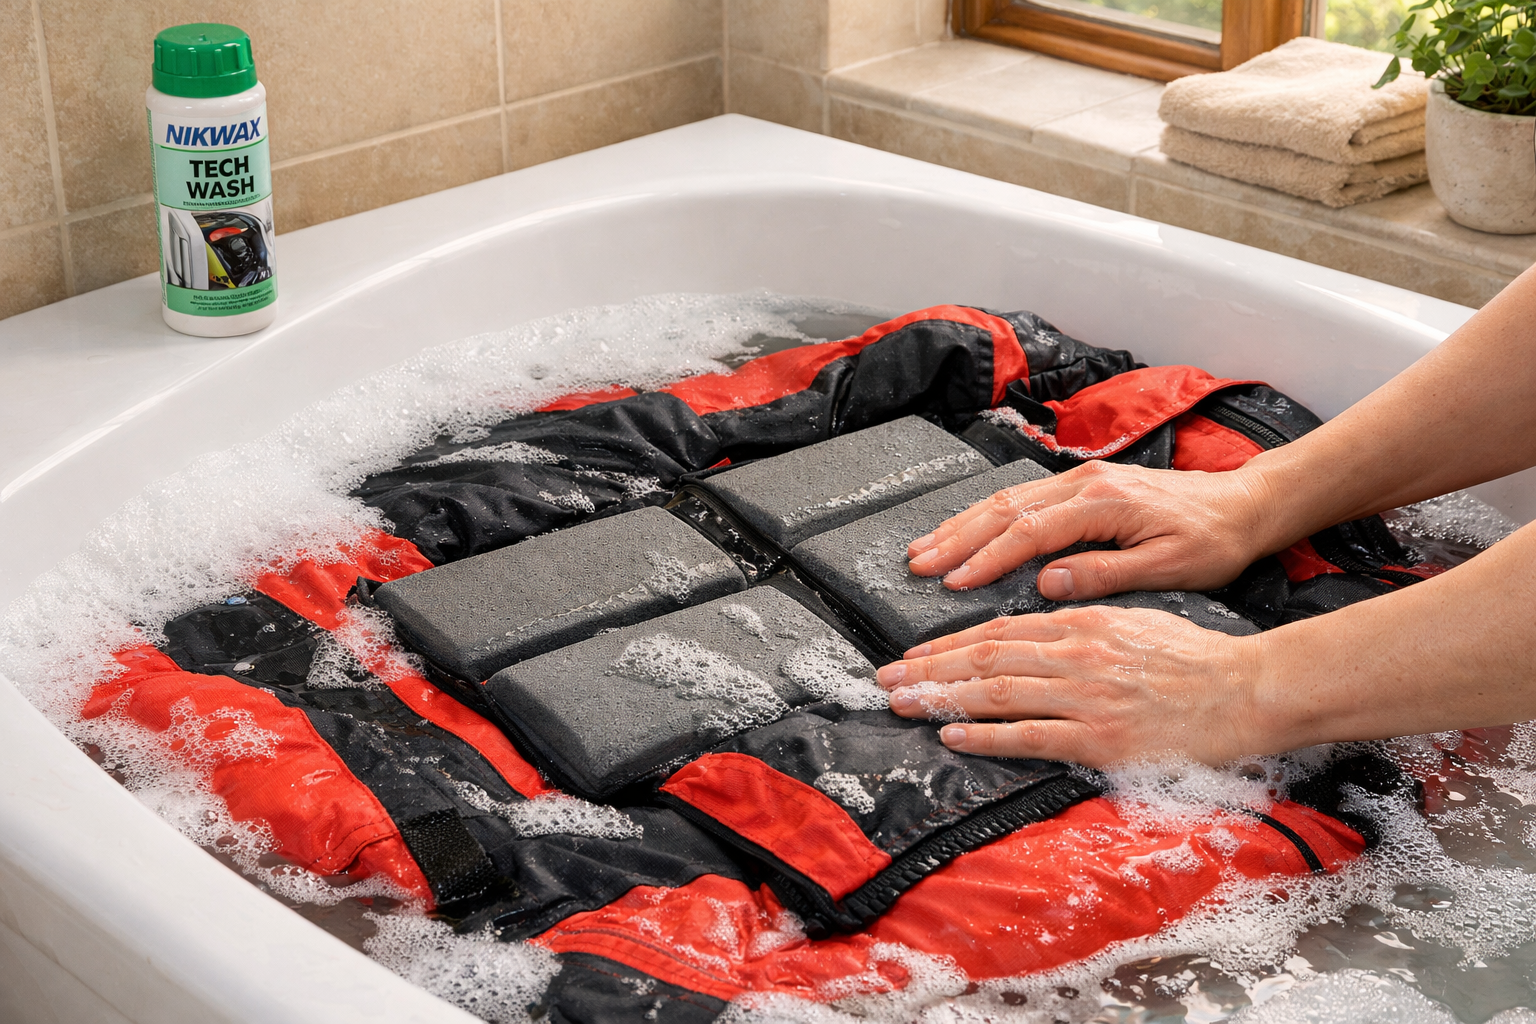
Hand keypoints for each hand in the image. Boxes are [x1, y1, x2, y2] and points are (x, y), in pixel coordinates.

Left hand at [875, 606, 1263, 766]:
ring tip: (904, 705)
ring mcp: (1085, 696)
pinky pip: (1029, 736)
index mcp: (1082, 622)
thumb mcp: (1133, 619)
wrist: (1248, 689)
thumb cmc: (1196, 658)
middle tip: (886, 681)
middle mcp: (1075, 653)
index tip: (912, 656)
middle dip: (928, 670)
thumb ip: (1082, 620)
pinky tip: (952, 734)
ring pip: (996, 693)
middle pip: (984, 659)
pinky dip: (985, 734)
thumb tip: (1040, 620)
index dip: (948, 645)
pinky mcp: (1099, 737)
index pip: (998, 632)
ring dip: (941, 699)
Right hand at [905, 460, 1278, 598]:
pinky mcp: (1084, 484)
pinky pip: (1023, 496)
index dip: (988, 558)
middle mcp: (1085, 483)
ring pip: (1007, 497)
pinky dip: (988, 515)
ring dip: (964, 523)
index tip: (955, 582)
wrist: (1245, 505)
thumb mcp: (1168, 567)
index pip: (1030, 531)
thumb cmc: (1214, 541)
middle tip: (919, 564)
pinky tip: (966, 530)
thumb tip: (1047, 582)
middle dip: (958, 536)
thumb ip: (1104, 573)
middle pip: (1005, 507)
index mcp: (1104, 502)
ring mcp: (1082, 479)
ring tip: (927, 548)